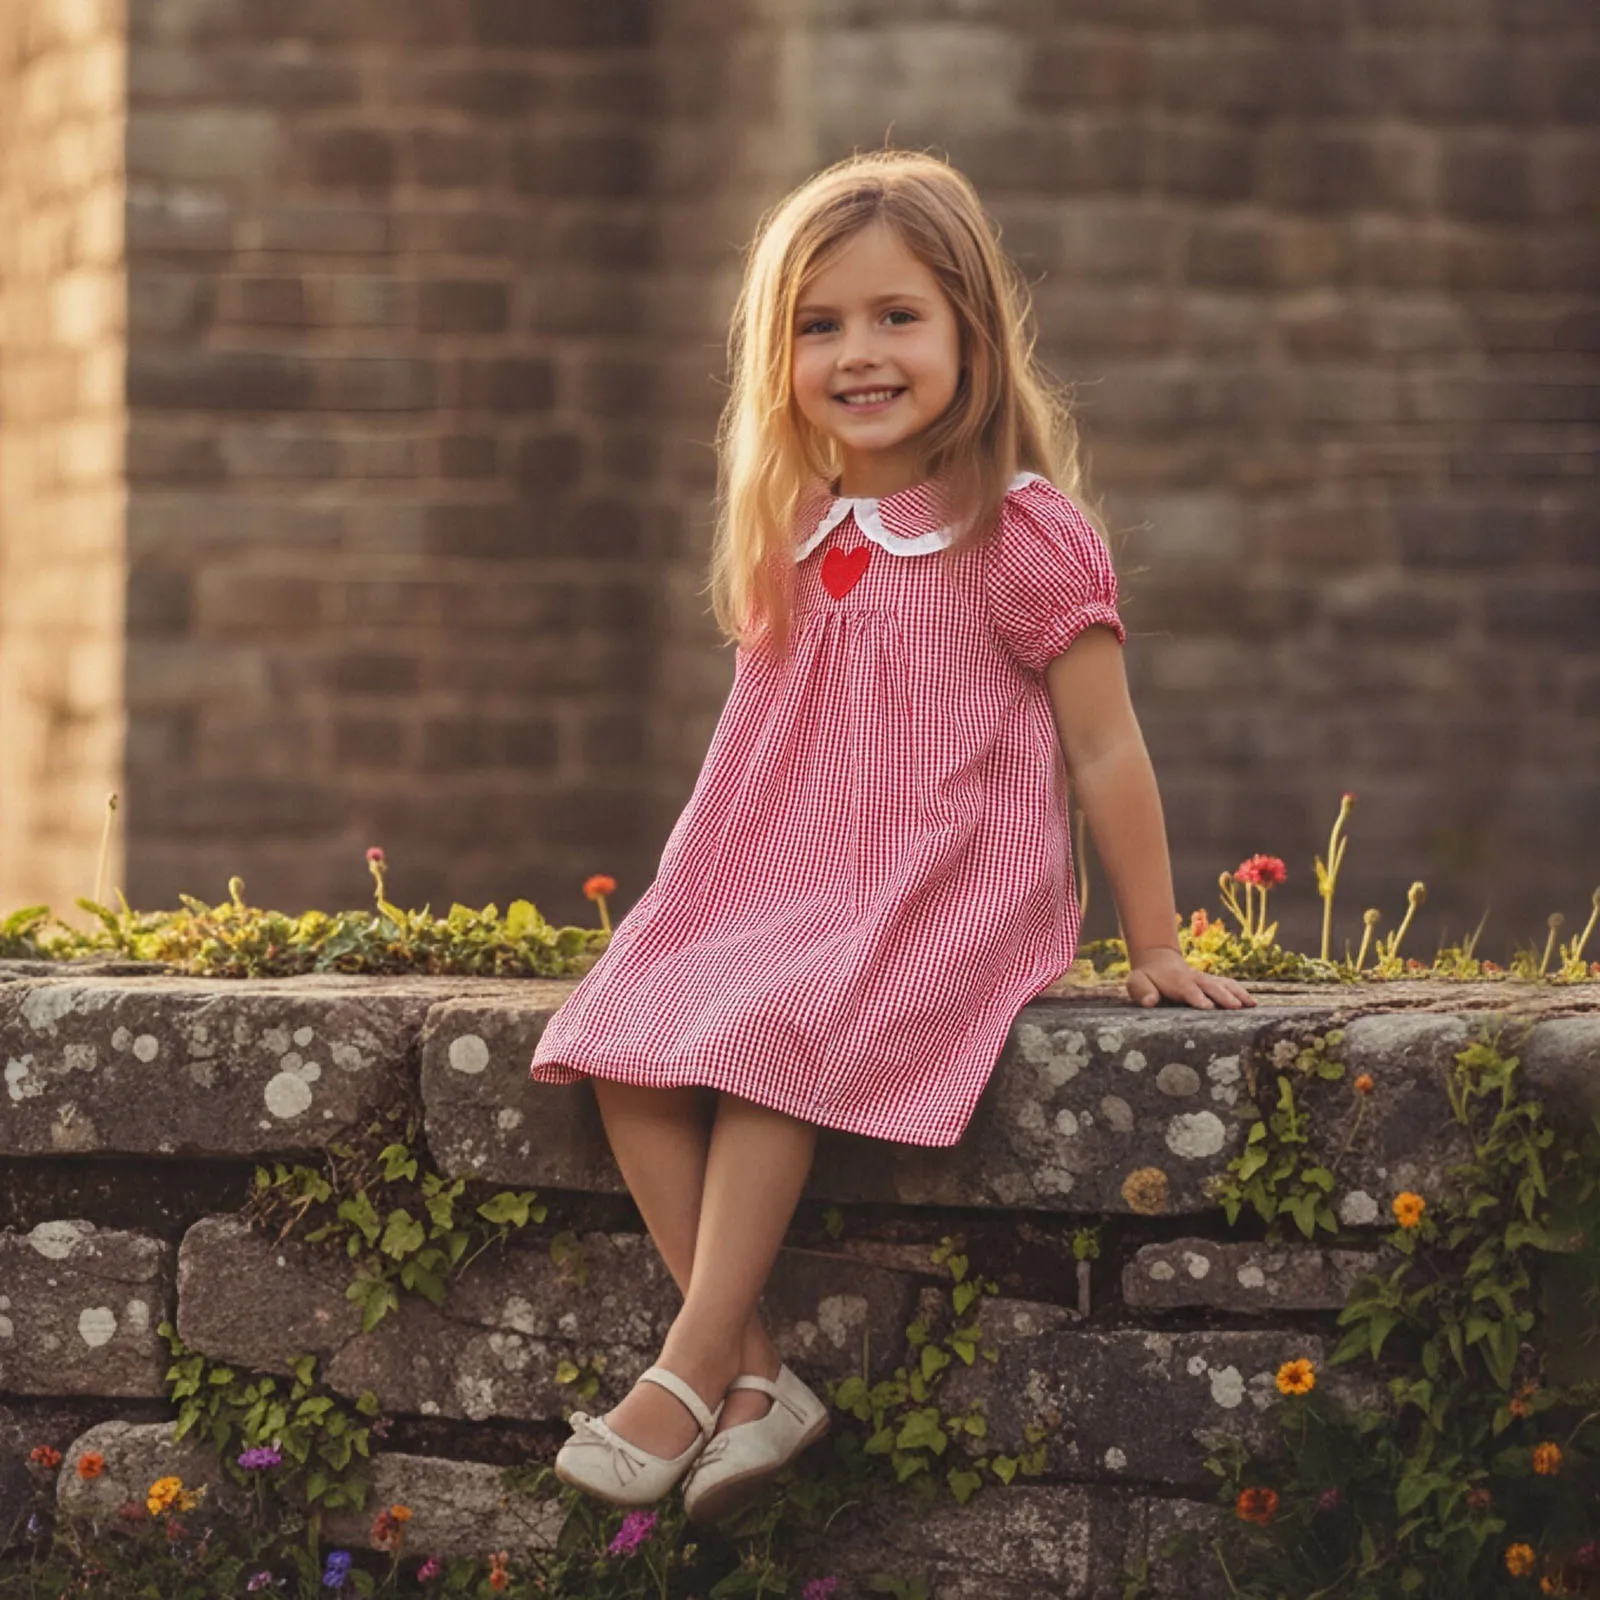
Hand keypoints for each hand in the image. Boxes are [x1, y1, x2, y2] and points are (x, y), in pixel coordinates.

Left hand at [1125, 946, 1255, 1009]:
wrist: (1156, 960)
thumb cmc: (1146, 977)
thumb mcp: (1137, 983)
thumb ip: (1142, 992)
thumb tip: (1149, 1001)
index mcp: (1176, 981)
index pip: (1188, 990)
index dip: (1197, 997)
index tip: (1207, 1006)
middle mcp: (1194, 979)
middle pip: (1211, 987)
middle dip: (1223, 996)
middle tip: (1235, 1007)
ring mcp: (1205, 980)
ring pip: (1224, 984)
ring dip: (1238, 993)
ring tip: (1252, 1005)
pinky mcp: (1212, 982)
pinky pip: (1229, 985)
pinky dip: (1241, 992)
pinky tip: (1253, 1003)